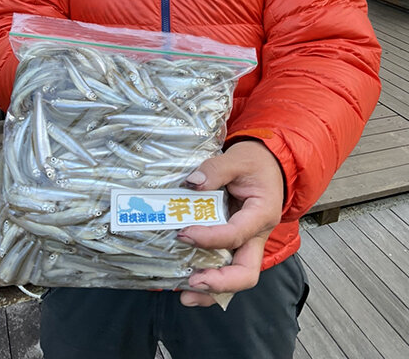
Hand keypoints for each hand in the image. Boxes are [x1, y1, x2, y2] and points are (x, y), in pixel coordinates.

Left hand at [177, 139, 283, 306]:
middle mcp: (256, 235)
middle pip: (246, 272)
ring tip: (185, 294)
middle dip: (220, 282)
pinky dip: (208, 279)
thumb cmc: (257, 162)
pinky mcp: (234, 243)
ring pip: (235, 276)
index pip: (237, 234)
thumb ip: (216, 169)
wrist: (268, 164)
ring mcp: (246, 242)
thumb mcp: (238, 158)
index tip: (184, 233)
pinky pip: (225, 266)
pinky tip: (185, 282)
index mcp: (262, 214)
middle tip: (192, 281)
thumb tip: (192, 183)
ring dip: (212, 290)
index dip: (210, 238)